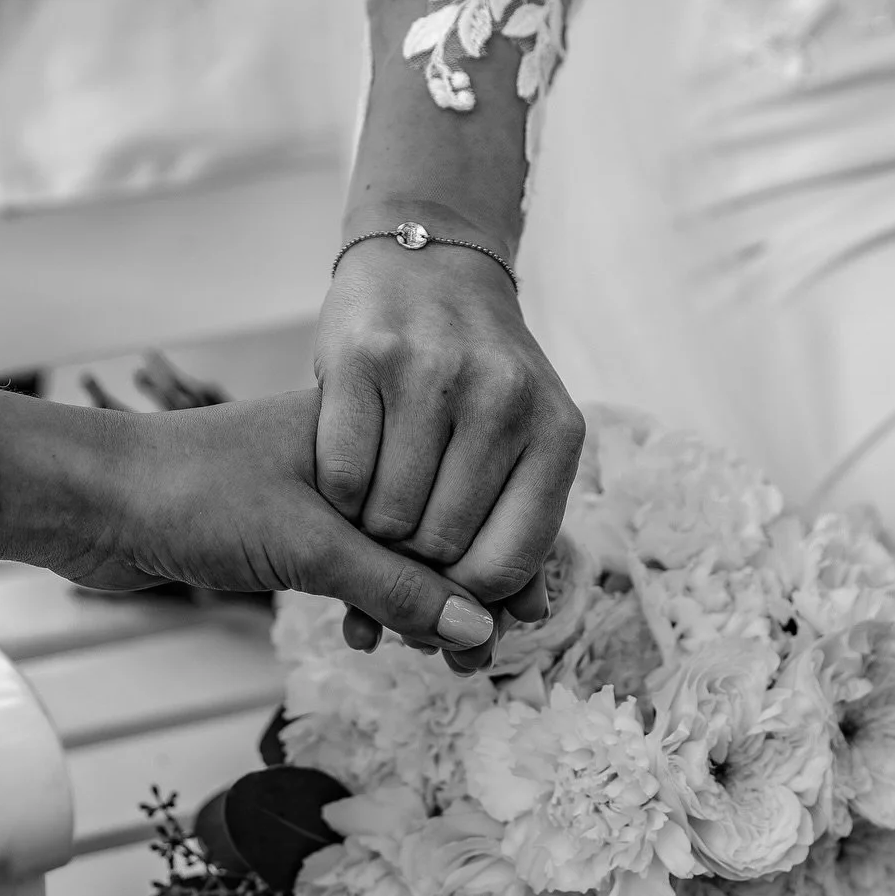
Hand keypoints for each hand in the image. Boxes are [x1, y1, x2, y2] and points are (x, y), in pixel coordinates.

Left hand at [0, 387, 497, 652]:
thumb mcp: (308, 545)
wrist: (86, 496)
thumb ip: (398, 587)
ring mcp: (321, 491)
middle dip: (465, 593)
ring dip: (419, 606)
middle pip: (438, 527)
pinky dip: (370, 603)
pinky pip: (353, 568)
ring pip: (396, 554)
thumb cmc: (192, 493)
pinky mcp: (286, 526)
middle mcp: (357, 454)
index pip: (462, 491)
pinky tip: (371, 641)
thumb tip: (480, 629)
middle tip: (480, 660)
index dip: (497, 556)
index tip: (521, 618)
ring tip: (442, 662)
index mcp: (373, 425)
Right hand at [314, 237, 584, 655]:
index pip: (508, 564)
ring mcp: (434, 373)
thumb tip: (498, 633)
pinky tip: (343, 473)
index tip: (436, 594)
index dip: (463, 600)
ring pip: (389, 518)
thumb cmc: (470, 377)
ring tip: (368, 513)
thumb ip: (514, 532)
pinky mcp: (365, 356)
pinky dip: (337, 491)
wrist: (425, 262)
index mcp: (557, 431)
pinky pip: (343, 472)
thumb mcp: (517, 442)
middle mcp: (504, 398)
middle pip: (444, 548)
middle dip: (410, 567)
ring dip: (368, 533)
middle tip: (391, 552)